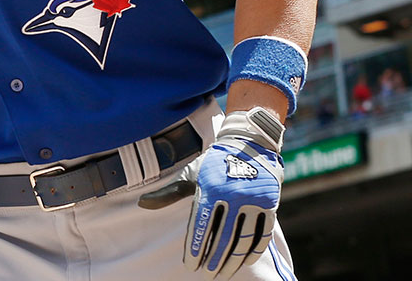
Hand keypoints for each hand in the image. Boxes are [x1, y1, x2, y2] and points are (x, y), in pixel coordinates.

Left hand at [137, 108, 284, 278]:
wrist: (250, 144)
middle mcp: (233, 195)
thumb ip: (168, 192)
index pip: (202, 224)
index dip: (196, 246)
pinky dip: (254, 251)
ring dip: (233, 260)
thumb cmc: (214, 163)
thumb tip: (141, 204)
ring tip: (223, 273)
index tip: (190, 265)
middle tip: (206, 274)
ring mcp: (254, 201)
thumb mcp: (191, 174)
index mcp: (211, 188)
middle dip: (214, 259)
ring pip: (243, 239)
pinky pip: (263, 234)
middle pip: (223, 236)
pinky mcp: (270, 205)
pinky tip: (244, 263)